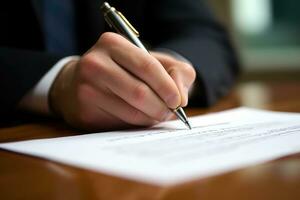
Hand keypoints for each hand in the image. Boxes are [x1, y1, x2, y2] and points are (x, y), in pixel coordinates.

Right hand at [50, 32, 195, 130]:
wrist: (81, 82)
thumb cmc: (123, 69)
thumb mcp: (152, 60)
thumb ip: (176, 71)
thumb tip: (181, 98)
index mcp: (112, 44)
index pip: (147, 66)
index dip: (167, 86)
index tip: (178, 101)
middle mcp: (95, 64)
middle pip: (139, 92)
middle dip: (161, 107)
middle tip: (170, 112)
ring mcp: (86, 89)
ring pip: (132, 112)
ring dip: (152, 117)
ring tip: (157, 114)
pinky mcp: (85, 112)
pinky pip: (121, 124)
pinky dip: (137, 124)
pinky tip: (140, 117)